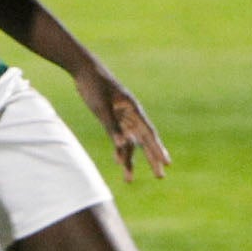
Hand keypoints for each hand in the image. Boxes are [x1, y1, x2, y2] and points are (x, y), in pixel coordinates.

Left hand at [74, 65, 169, 181]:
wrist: (84, 70)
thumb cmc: (95, 85)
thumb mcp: (102, 107)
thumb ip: (112, 126)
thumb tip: (121, 145)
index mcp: (133, 110)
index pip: (149, 133)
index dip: (158, 149)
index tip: (167, 163)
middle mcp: (130, 116)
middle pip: (144, 141)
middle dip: (152, 159)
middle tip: (160, 176)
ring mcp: (121, 118)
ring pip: (129, 143)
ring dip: (129, 161)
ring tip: (128, 180)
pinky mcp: (111, 119)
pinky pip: (118, 138)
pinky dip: (118, 150)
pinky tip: (118, 162)